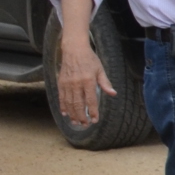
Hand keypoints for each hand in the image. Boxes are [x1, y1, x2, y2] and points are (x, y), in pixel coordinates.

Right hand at [56, 4, 114, 125]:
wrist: (74, 49)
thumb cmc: (89, 59)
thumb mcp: (100, 70)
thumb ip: (105, 83)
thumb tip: (113, 93)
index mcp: (88, 81)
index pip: (91, 100)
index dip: (92, 111)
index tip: (94, 120)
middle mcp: (77, 84)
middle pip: (78, 104)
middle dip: (81, 116)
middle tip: (84, 124)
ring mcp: (67, 84)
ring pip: (69, 103)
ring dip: (72, 114)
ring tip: (76, 122)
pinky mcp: (61, 83)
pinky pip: (61, 97)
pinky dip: (63, 106)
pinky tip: (65, 113)